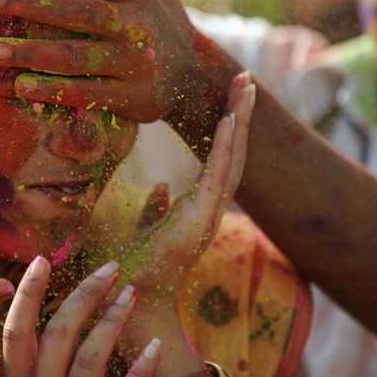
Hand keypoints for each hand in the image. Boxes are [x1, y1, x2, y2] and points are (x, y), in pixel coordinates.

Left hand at [0, 0, 221, 154]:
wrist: (195, 74)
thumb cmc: (159, 11)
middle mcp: (138, 23)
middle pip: (76, 11)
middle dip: (29, 4)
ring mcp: (135, 63)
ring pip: (76, 57)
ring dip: (32, 53)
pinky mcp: (131, 98)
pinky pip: (86, 94)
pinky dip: (53, 92)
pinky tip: (20, 86)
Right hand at [3, 256, 161, 376]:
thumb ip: (39, 361)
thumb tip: (51, 315)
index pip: (15, 335)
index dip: (27, 296)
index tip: (42, 259)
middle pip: (58, 335)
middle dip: (85, 295)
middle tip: (111, 267)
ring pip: (89, 359)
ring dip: (112, 320)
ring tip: (131, 293)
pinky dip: (141, 369)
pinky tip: (155, 346)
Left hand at [115, 72, 254, 313]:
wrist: (130, 296)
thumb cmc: (135, 267)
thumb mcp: (145, 229)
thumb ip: (156, 209)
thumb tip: (162, 187)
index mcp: (199, 207)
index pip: (222, 160)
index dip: (229, 129)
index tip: (232, 98)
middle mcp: (211, 207)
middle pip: (234, 152)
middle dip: (240, 115)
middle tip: (246, 80)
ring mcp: (209, 213)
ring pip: (233, 158)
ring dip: (239, 120)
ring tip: (245, 87)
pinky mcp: (200, 218)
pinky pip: (218, 175)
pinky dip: (225, 146)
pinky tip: (229, 119)